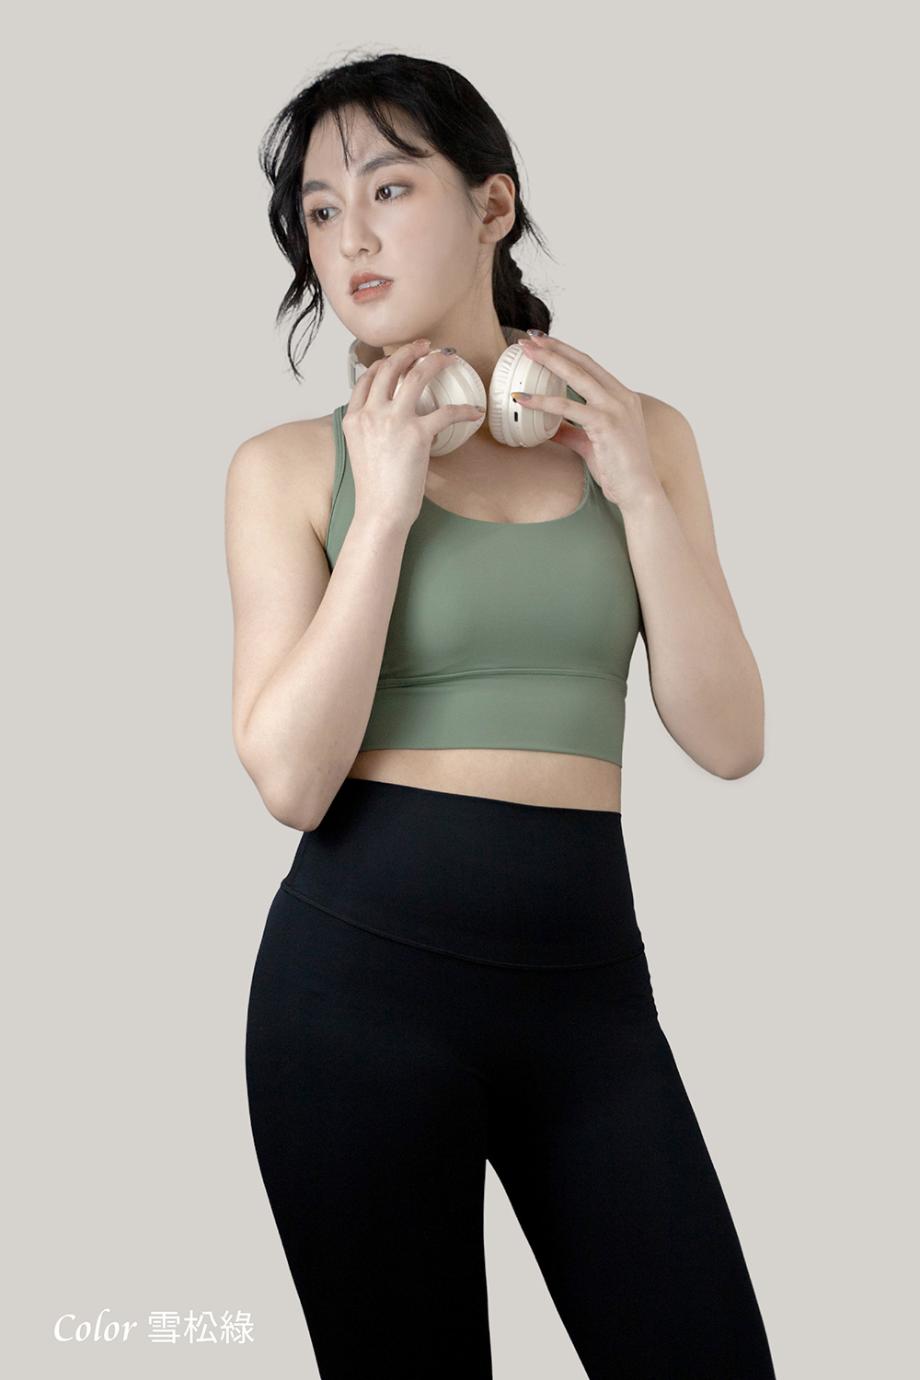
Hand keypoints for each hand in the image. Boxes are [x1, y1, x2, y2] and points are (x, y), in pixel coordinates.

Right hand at [344, 339, 485, 530]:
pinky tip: (474, 411)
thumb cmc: (375, 489)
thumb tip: (390, 422)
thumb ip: (370, 430)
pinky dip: (464, 410)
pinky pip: (446, 412)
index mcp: (353, 418)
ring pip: (416, 376)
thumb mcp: (360, 451)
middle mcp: (370, 414)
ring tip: (449, 357)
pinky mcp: (417, 434)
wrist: (380, 511)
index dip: (383, 363)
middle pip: (390, 368)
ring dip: (435, 361)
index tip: (397, 359)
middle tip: (426, 345)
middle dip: (409, 350)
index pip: (366, 379)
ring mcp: (393, 421)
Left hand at [515, 334, 661, 509]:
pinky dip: (543, 401)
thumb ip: (571, 432)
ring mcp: (615, 408)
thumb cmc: (619, 469)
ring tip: (525, 353)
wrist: (638, 491)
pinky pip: (568, 408)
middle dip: (554, 346)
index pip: (589, 365)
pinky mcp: (606, 424)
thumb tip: (550, 427)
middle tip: (528, 338)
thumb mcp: (590, 444)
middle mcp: (621, 396)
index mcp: (621, 397)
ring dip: (549, 360)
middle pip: (582, 362)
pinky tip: (523, 398)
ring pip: (577, 375)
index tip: (544, 343)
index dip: (565, 351)